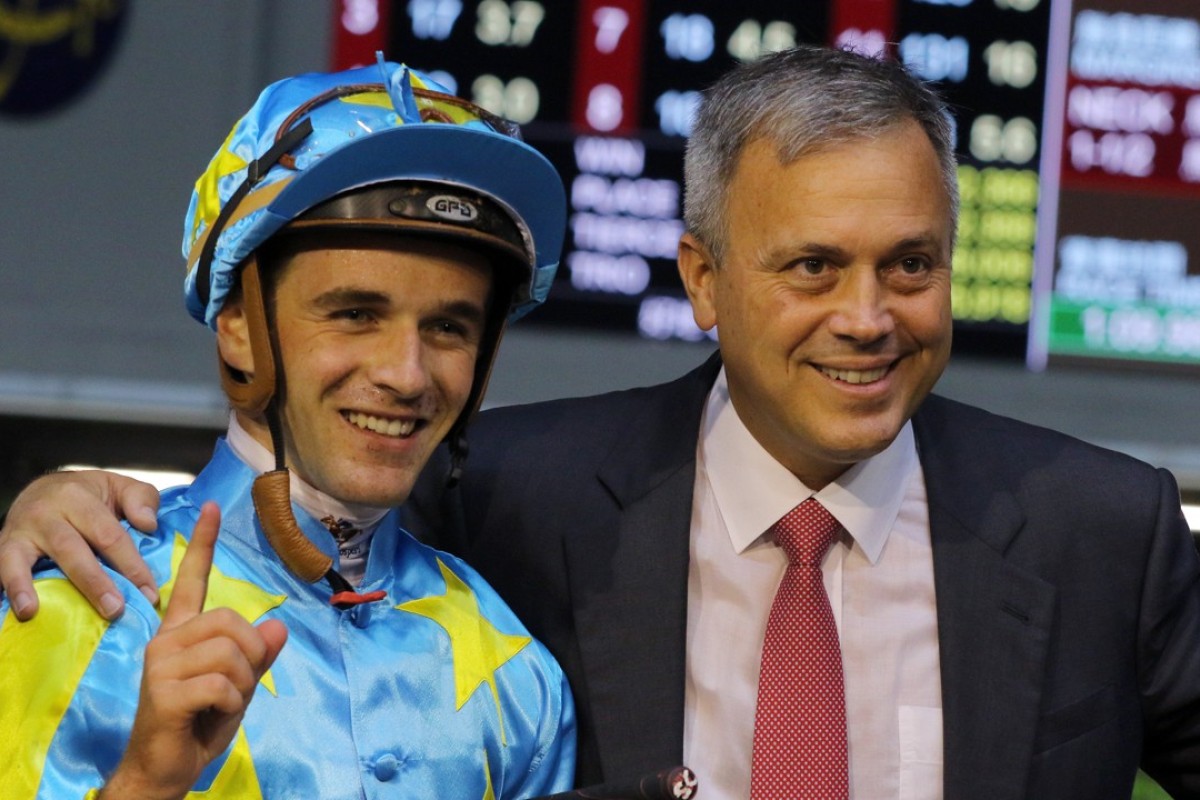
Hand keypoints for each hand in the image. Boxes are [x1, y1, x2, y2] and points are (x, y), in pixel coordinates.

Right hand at [0, 469, 159, 619]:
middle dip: (96, 582)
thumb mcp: (119, 487)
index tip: (149, 594)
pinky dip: (14, 587)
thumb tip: (148, 524)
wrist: (40, 489)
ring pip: (32, 560)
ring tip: (48, 613)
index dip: (132, 566)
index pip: (109, 535)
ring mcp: (23, 530)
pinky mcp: (5, 545)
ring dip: (41, 587)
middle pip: (73, 549)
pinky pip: (5, 566)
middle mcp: (48, 512)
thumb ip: (142, 499)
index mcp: (80, 497)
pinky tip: (24, 610)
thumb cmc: (89, 496)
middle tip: (115, 609)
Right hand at [101, 503, 287, 799]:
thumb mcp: (237, 687)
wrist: (163, 771)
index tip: (211, 507)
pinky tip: (211, 716)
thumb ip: (257, 657)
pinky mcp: (163, 691)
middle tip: (234, 689)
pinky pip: (224, 684)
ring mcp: (161, 664)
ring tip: (219, 705)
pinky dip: (232, 704)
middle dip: (251, 657)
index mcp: (181, 634)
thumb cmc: (197, 726)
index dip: (203, 544)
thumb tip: (278, 626)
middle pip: (233, 621)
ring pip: (232, 653)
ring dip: (242, 685)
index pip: (192, 581)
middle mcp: (166, 640)